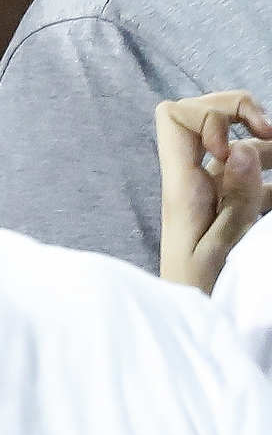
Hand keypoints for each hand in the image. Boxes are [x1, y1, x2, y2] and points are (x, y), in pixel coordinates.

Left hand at [157, 90, 271, 290]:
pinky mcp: (230, 209)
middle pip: (205, 118)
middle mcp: (194, 180)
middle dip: (243, 115)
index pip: (173, 117)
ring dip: (268, 150)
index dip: (208, 116)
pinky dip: (271, 180)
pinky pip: (251, 179)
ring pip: (237, 148)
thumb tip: (239, 147)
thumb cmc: (200, 290)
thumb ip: (233, 199)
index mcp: (182, 184)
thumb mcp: (221, 247)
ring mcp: (212, 192)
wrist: (192, 320)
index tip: (234, 148)